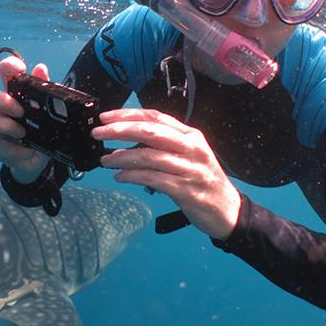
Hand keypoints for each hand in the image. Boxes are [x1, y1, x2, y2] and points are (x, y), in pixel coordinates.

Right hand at [0, 55, 49, 182]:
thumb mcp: (47, 110)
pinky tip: (28, 151)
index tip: (19, 69)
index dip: (8, 67)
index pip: (5, 73)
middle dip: (0, 100)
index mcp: (14, 93)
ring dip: (6, 126)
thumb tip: (40, 68)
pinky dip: (15, 150)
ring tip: (23, 133)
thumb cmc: (40, 129)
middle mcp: (0, 108)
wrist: (39, 159)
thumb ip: (43, 89)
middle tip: (20, 111)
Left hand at [91, 109, 240, 239]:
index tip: (105, 117)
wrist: (228, 210)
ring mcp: (190, 169)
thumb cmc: (202, 180)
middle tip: (97, 133)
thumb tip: (125, 140)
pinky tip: (120, 177)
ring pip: (149, 156)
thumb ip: (162, 146)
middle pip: (150, 132)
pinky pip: (153, 179)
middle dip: (120, 130)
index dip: (128, 115)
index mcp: (190, 136)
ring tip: (104, 160)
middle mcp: (192, 148)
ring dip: (122, 157)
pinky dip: (132, 176)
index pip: (155, 117)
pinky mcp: (186, 190)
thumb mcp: (187, 156)